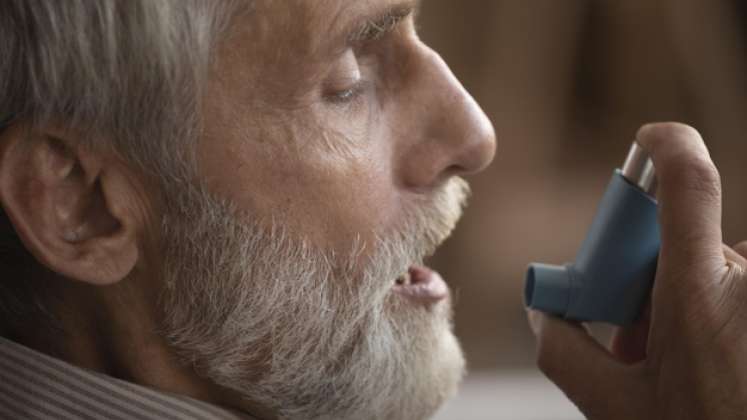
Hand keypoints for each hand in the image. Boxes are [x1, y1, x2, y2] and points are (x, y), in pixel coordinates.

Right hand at [527, 123, 746, 419]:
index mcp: (697, 295)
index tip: (646, 141)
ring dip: (684, 302)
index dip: (666, 146)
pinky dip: (715, 309)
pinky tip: (709, 358)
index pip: (688, 184)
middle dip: (647, 278)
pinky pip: (738, 284)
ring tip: (679, 362)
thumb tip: (541, 311)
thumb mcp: (613, 409)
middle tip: (637, 336)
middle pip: (682, 241)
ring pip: (713, 268)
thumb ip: (562, 351)